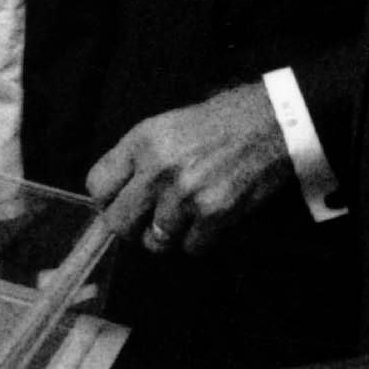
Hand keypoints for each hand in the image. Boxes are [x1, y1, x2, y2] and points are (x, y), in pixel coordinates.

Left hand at [86, 83, 292, 255]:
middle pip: (119, 223)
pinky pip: (191, 247)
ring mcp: (186, 195)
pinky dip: (199, 239)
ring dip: (167, 235)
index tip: (119, 201)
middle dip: (131, 226)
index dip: (107, 199)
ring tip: (183, 217)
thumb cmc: (221, 121)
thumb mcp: (167, 124)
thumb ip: (138, 157)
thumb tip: (117, 194)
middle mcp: (158, 169)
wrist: (272, 123)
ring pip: (154, 241)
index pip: (97, 185)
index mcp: (142, 141)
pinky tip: (208, 218)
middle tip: (147, 220)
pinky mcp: (215, 214)